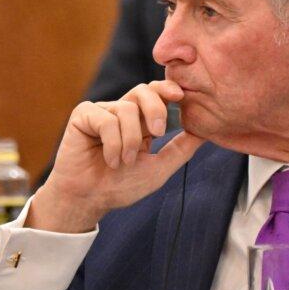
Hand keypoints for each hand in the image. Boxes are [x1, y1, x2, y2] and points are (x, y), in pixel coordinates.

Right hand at [28, 80, 204, 232]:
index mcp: (140, 121)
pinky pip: (106, 119)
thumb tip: (205, 131)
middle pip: (144, 91)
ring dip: (130, 140)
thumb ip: (181, 149)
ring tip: (124, 162)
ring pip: (126, 109)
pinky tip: (110, 161)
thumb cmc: (121, 186)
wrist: (89, 201)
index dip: (168, 89)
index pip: (157, 94)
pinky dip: (113, 143)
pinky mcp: (83, 116)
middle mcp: (121, 112)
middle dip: (156, 108)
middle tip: (159, 132)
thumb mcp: (159, 168)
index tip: (180, 96)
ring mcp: (101, 112)